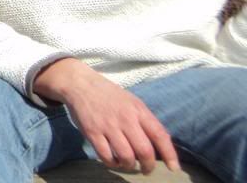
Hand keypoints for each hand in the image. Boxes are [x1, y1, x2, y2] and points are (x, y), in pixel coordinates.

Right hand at [33, 58, 179, 173]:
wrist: (81, 84)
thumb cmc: (110, 95)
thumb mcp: (132, 102)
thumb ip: (146, 120)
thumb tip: (161, 143)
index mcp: (138, 110)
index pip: (159, 135)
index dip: (169, 154)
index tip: (174, 168)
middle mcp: (125, 119)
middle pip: (144, 151)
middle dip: (148, 166)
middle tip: (147, 170)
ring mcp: (108, 126)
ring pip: (126, 157)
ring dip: (130, 166)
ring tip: (128, 164)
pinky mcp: (92, 132)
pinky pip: (106, 156)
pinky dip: (112, 163)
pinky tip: (113, 160)